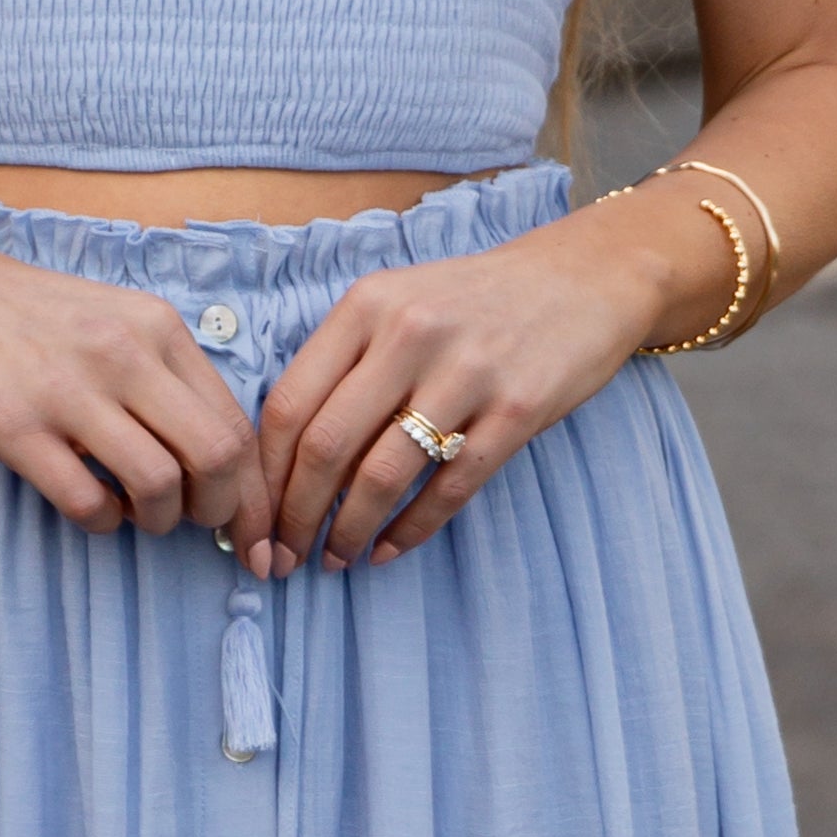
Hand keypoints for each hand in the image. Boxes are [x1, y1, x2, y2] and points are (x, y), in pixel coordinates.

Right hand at [0, 220, 274, 558]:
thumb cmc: (31, 319)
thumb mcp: (117, 322)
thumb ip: (169, 378)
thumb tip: (224, 460)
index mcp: (158, 329)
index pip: (236, 423)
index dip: (252, 492)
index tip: (248, 530)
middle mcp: (123, 354)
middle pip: (215, 457)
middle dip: (218, 511)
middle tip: (195, 522)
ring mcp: (69, 392)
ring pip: (159, 486)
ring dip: (159, 520)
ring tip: (139, 512)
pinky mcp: (17, 429)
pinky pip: (88, 504)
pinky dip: (103, 522)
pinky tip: (94, 507)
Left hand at [256, 212, 673, 575]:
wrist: (582, 278)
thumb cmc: (474, 303)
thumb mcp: (398, 303)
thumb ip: (344, 363)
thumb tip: (285, 457)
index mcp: (367, 306)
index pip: (287, 404)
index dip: (262, 477)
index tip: (253, 520)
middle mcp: (410, 333)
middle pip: (324, 446)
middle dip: (295, 517)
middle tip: (284, 556)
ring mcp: (466, 372)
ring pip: (382, 476)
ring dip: (348, 532)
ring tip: (336, 558)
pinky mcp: (517, 410)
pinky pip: (449, 490)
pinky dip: (410, 531)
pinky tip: (389, 550)